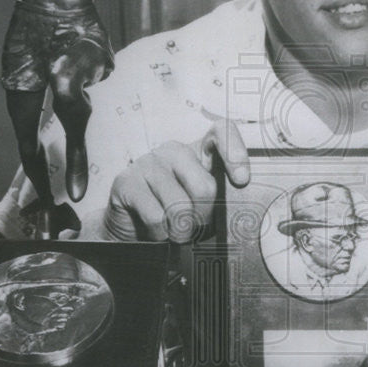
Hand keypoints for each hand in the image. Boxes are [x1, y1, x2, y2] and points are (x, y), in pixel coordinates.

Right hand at [103, 119, 249, 240]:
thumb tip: (240, 208)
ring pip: (179, 206)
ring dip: (181, 231)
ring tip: (176, 233)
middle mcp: (173, 151)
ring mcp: (148, 163)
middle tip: (196, 229)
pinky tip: (156, 232)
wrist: (131, 230)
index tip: (242, 180)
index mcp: (197, 152)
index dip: (235, 152)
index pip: (221, 132)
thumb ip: (219, 198)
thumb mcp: (201, 204)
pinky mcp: (126, 182)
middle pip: (204, 186)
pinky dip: (160, 234)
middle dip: (204, 218)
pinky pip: (156, 217)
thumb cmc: (173, 217)